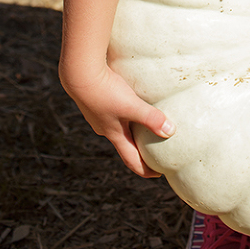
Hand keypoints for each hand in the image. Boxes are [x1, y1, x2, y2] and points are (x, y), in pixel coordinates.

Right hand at [60, 62, 174, 177]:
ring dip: (132, 127)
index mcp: (114, 134)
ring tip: (144, 122)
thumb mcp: (131, 105)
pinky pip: (114, 109)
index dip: (144, 169)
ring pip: (119, 124)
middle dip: (140, 148)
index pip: (131, 159)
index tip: (158, 174)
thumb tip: (171, 132)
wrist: (78, 74)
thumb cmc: (105, 92)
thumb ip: (151, 118)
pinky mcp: (97, 99)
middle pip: (125, 143)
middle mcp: (105, 127)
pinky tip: (129, 99)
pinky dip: (124, 111)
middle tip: (154, 148)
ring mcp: (99, 113)